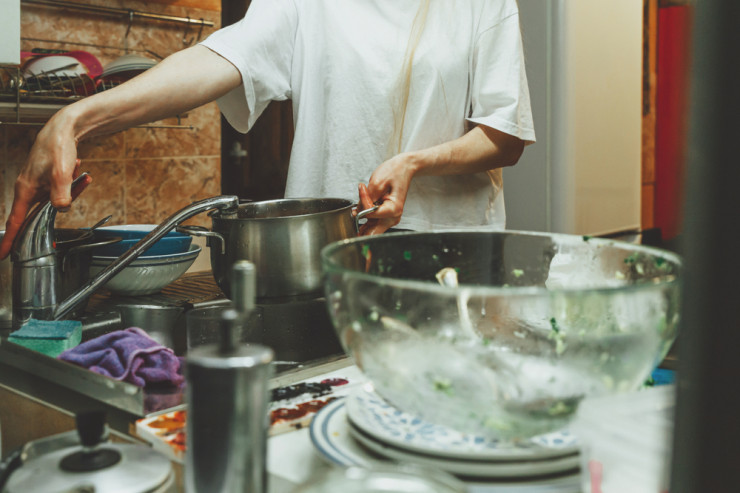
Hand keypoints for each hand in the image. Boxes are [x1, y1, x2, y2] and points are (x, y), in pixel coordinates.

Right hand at [0, 111, 85, 258]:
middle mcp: (29, 189)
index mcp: (26, 189)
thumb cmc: (57, 147)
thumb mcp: (62, 173)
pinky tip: (80, 170)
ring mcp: (39, 185)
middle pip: (40, 212)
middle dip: (56, 208)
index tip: (3, 255)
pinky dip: (74, 183)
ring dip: (71, 189)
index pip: (16, 221)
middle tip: (64, 197)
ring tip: (77, 169)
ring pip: (56, 200)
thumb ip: (61, 193)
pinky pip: (63, 190)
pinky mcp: (49, 181)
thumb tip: (60, 209)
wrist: (65, 128)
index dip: (10, 239)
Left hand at [357, 152, 416, 235]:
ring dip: (363, 217)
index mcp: (394, 210)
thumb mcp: (377, 182)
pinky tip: (364, 205)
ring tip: (364, 199)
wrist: (404, 168)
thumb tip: (358, 210)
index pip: (370, 214)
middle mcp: (393, 217)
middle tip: (355, 208)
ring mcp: (389, 218)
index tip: (363, 189)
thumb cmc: (395, 172)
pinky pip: (372, 222)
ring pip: (370, 228)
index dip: (363, 203)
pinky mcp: (385, 216)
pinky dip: (365, 216)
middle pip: (371, 231)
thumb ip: (366, 199)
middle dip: (360, 221)